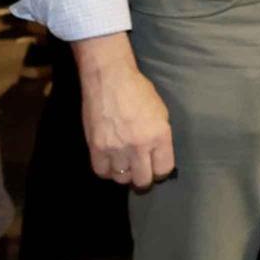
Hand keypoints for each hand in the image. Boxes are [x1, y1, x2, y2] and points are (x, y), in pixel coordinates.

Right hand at [75, 33, 173, 188]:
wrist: (110, 79)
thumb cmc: (139, 91)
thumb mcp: (161, 112)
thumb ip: (160, 137)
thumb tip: (157, 156)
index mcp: (159, 136)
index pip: (163, 170)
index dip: (160, 172)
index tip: (156, 168)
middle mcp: (139, 146)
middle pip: (142, 180)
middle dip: (143, 178)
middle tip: (140, 171)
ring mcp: (116, 148)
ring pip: (121, 179)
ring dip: (124, 174)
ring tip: (124, 165)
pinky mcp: (96, 147)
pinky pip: (101, 172)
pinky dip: (107, 170)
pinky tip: (110, 163)